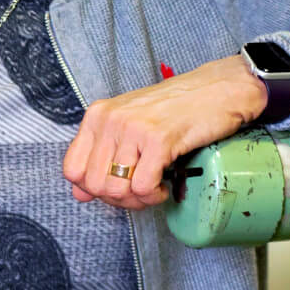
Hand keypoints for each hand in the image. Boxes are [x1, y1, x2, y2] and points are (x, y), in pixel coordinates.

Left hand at [61, 55, 268, 208]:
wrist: (217, 89)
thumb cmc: (176, 108)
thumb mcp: (130, 127)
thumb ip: (102, 157)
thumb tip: (79, 193)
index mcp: (98, 115)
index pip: (72, 169)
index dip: (92, 189)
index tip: (117, 186)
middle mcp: (110, 119)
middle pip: (94, 185)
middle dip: (118, 199)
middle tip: (140, 192)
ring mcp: (132, 128)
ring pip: (116, 189)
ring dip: (137, 200)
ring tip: (154, 188)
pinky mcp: (158, 140)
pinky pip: (142, 188)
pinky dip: (154, 196)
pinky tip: (164, 186)